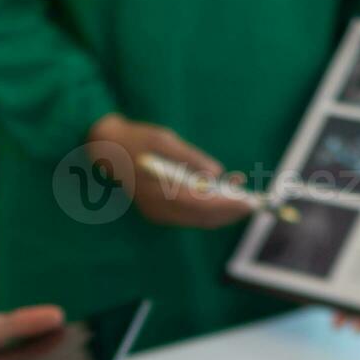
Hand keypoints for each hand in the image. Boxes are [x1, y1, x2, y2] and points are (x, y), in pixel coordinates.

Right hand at [87, 114, 252, 228]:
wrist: (107, 149)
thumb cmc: (136, 139)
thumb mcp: (165, 139)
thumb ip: (191, 157)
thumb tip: (217, 173)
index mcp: (160, 191)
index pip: (201, 205)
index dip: (227, 205)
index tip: (248, 201)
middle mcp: (159, 209)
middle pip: (202, 218)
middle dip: (229, 212)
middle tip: (252, 202)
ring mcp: (158, 213)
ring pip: (198, 220)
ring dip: (221, 211)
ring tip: (241, 193)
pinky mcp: (160, 212)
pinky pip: (189, 216)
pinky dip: (208, 208)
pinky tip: (221, 193)